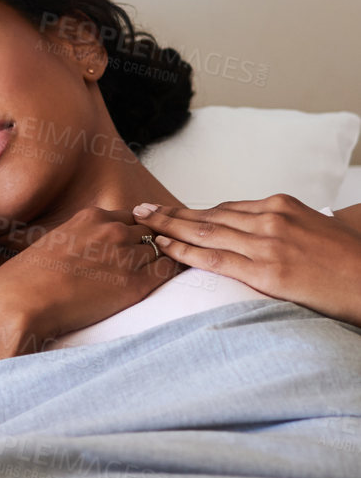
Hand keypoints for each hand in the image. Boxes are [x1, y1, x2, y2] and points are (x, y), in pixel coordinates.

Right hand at [0, 207, 176, 377]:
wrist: (19, 302)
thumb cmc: (24, 280)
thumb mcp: (51, 243)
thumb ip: (76, 239)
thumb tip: (82, 251)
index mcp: (90, 217)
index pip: (129, 218)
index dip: (131, 233)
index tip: (129, 246)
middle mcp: (113, 231)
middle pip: (148, 231)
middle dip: (148, 245)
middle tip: (144, 263)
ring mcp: (126, 256)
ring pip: (160, 249)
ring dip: (158, 261)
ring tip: (150, 275)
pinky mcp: (135, 284)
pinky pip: (167, 271)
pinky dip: (169, 273)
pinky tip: (162, 281)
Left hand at [137, 196, 360, 326]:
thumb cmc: (350, 259)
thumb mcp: (316, 228)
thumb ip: (285, 226)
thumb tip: (259, 232)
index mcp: (282, 205)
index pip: (225, 209)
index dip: (193, 213)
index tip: (169, 213)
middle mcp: (271, 219)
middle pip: (208, 215)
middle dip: (170, 213)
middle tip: (138, 210)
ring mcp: (267, 244)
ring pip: (205, 232)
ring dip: (167, 226)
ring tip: (140, 222)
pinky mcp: (266, 272)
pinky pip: (214, 258)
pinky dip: (183, 251)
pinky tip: (162, 246)